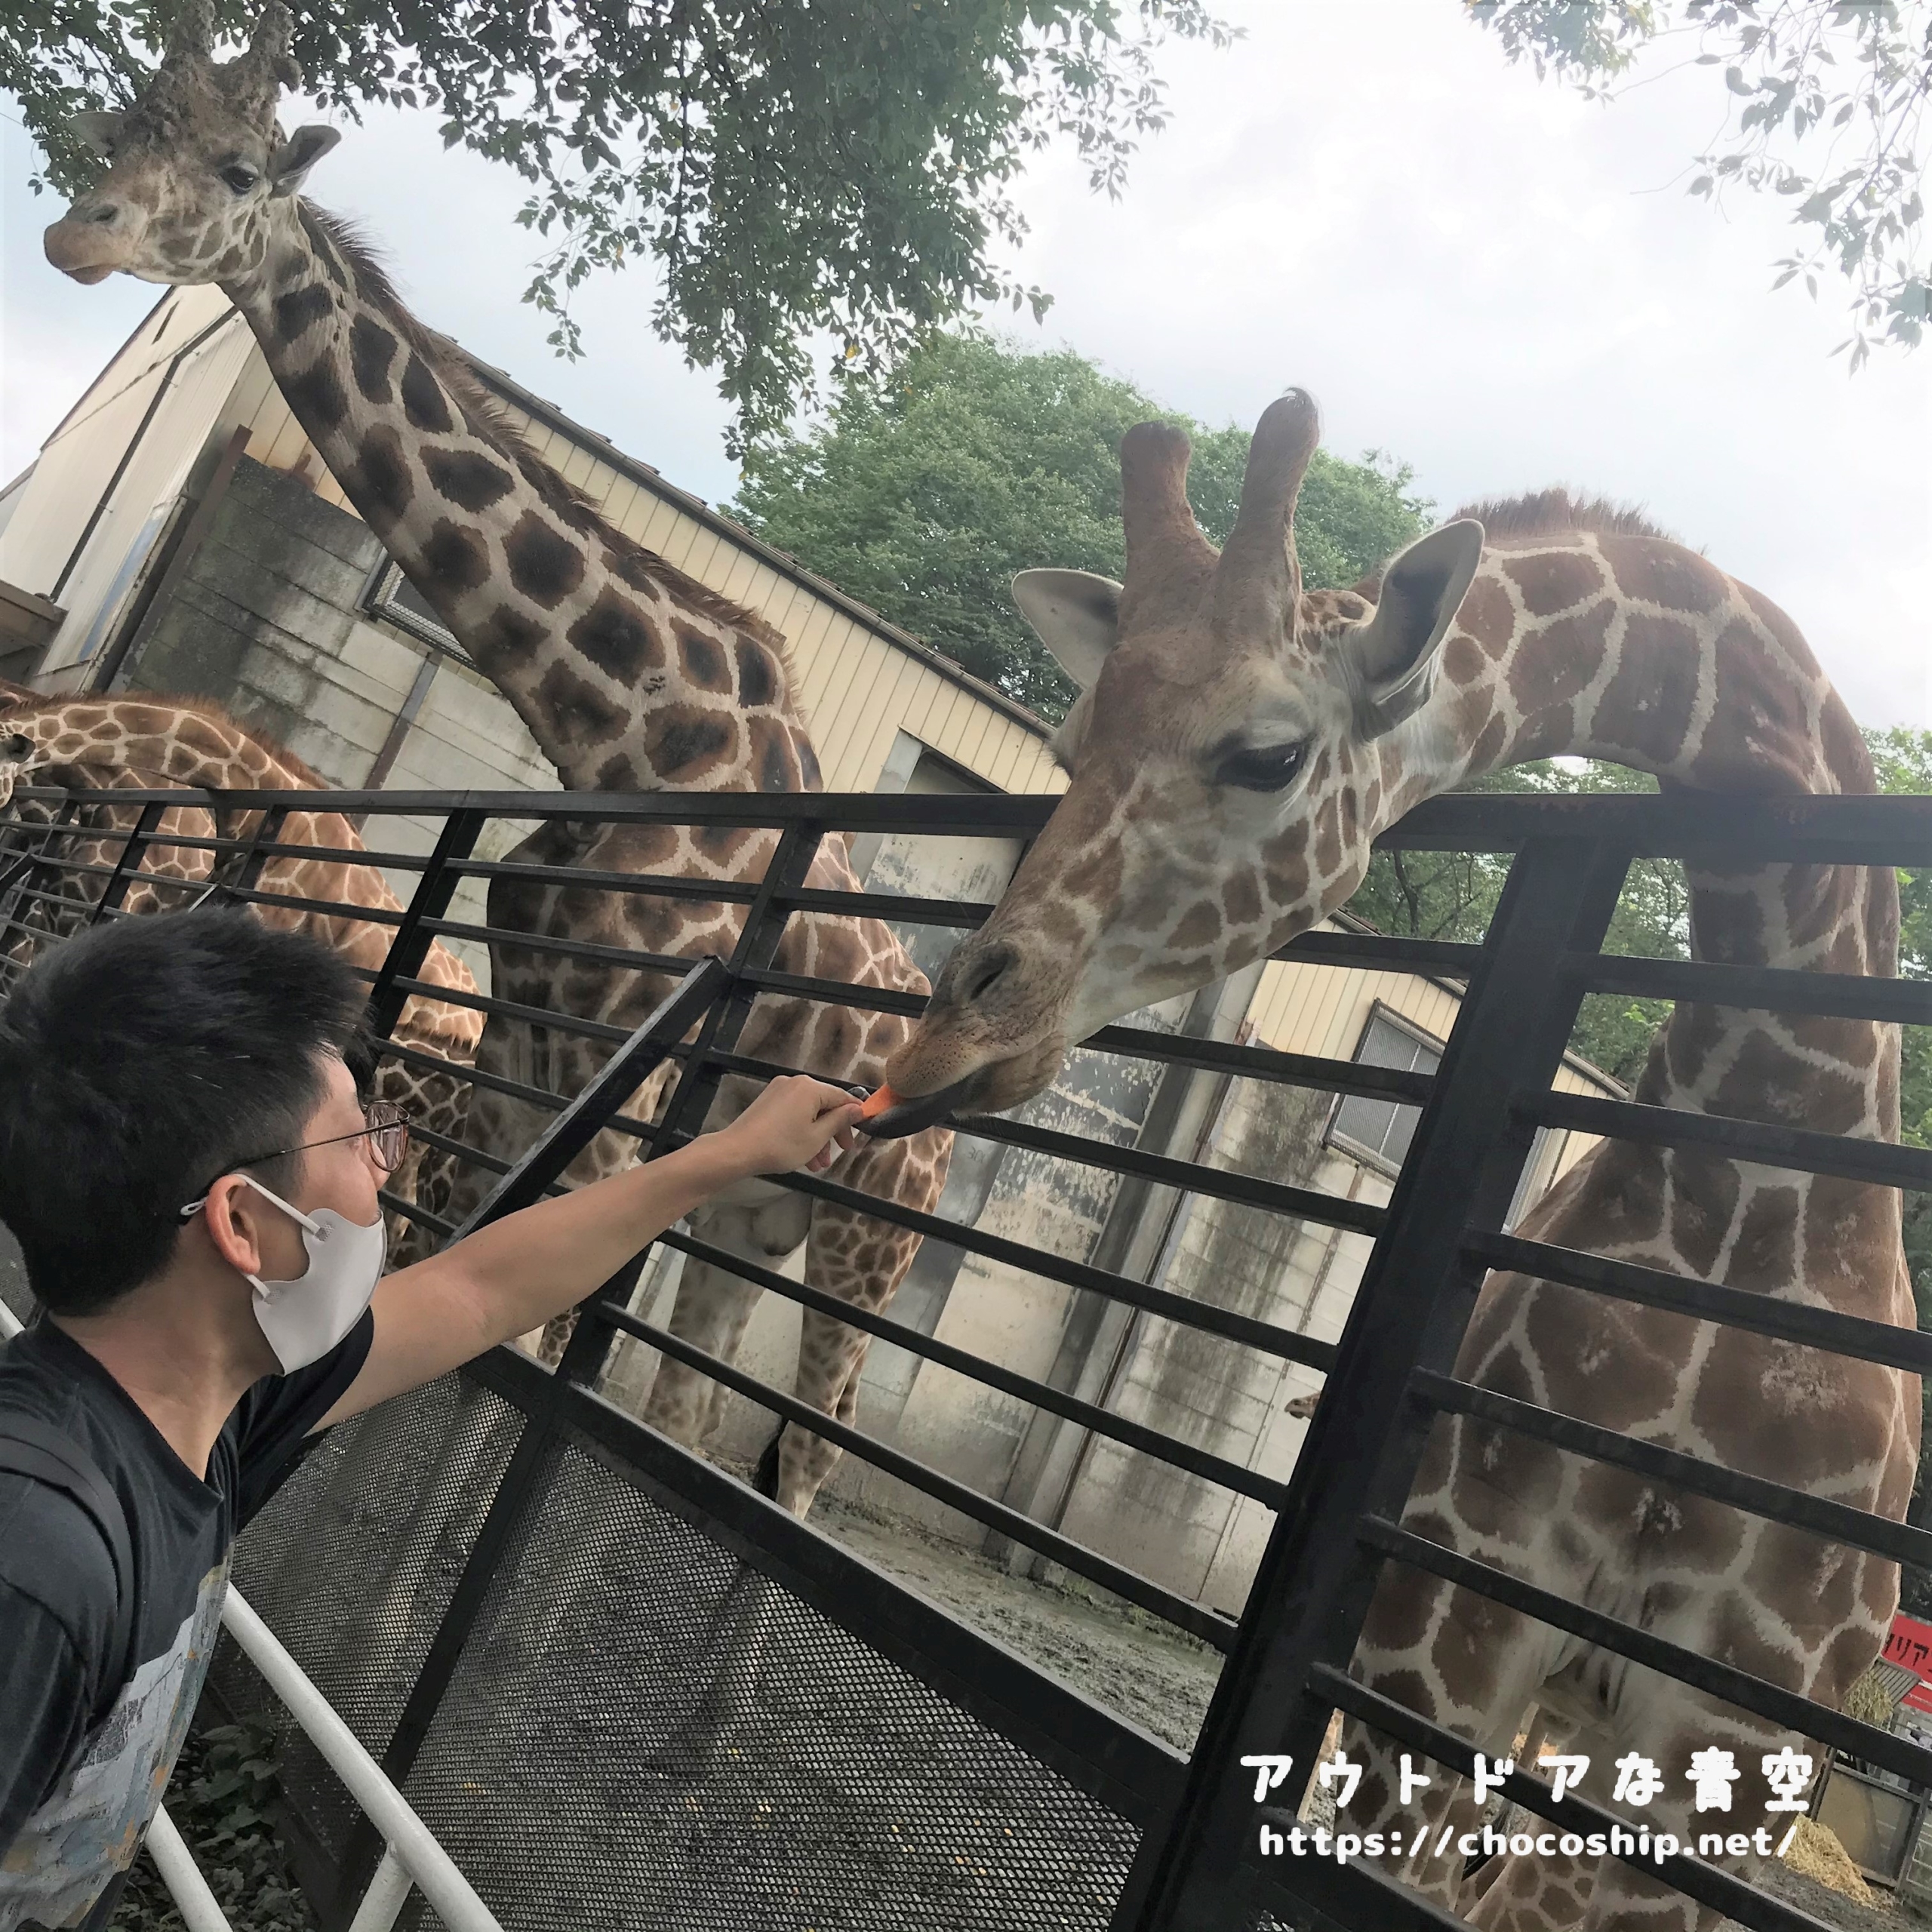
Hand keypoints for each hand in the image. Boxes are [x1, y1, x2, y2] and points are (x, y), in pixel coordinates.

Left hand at [717, 1075, 863, 1177]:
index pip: (841, 1097)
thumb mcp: (817, 1137)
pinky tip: (803, 1155)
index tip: (860, 1132)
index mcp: (810, 1087)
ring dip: (817, 1136)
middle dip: (833, 1131)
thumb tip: (858, 1109)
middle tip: (841, 1151)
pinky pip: (793, 1113)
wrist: (738, 1151)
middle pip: (824, 1105)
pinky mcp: (768, 1102)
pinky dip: (801, 1130)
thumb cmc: (781, 1145)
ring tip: (818, 1164)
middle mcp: (795, 1083)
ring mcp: (779, 1091)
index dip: (854, 1115)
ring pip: (808, 1112)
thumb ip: (840, 1120)